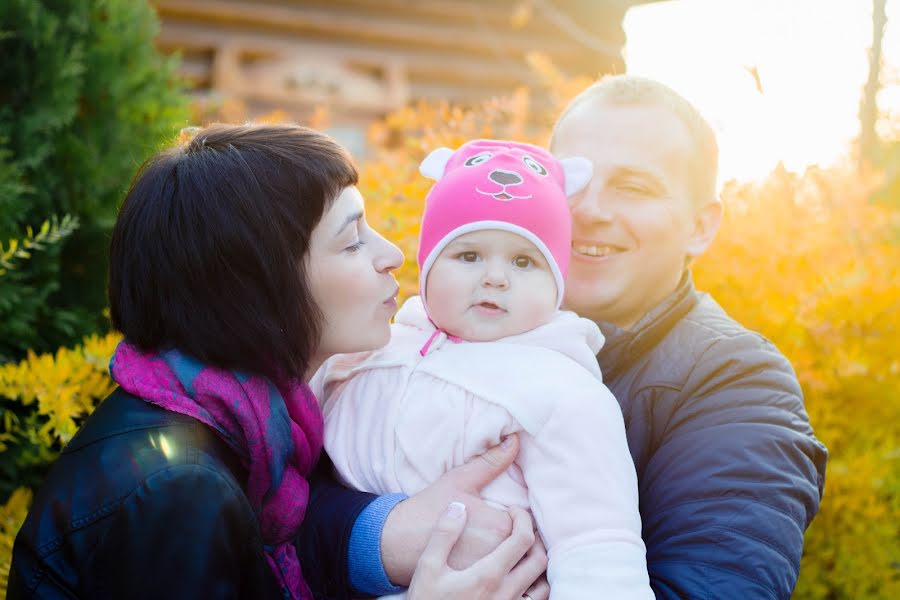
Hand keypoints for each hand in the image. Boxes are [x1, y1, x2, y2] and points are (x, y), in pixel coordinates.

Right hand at [407, 502, 548, 599]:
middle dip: (534, 537)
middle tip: (518, 527)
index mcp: (489, 575)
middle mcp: (506, 593)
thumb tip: (459, 507)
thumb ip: (444, 534)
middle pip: (540, 559)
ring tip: (522, 552)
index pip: (523, 539)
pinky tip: (520, 579)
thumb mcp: (427, 567)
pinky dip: (535, 586)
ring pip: (543, 584)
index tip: (512, 510)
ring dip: (537, 564)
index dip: (523, 518)